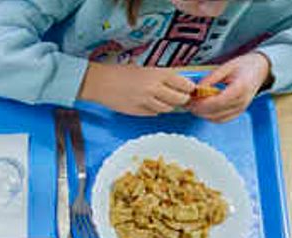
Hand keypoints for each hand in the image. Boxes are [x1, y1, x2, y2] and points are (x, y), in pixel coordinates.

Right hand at [79, 63, 195, 115]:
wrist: (101, 82)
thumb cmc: (121, 73)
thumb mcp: (145, 68)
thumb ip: (162, 76)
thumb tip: (178, 84)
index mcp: (158, 74)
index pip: (184, 84)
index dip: (189, 88)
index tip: (189, 89)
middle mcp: (154, 88)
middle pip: (179, 99)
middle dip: (182, 99)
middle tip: (181, 97)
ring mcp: (146, 101)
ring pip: (167, 108)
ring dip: (168, 105)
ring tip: (162, 100)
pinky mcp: (138, 111)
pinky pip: (154, 113)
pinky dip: (155, 110)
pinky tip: (149, 103)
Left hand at [189, 53, 270, 123]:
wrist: (261, 69)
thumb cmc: (246, 65)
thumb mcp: (226, 66)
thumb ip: (211, 78)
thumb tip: (196, 89)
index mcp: (240, 88)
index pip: (217, 102)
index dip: (201, 103)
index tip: (190, 100)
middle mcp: (242, 101)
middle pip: (215, 113)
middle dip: (198, 109)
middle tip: (187, 102)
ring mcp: (241, 108)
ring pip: (217, 119)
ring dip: (202, 114)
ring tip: (193, 105)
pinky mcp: (238, 112)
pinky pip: (221, 119)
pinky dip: (210, 116)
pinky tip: (203, 109)